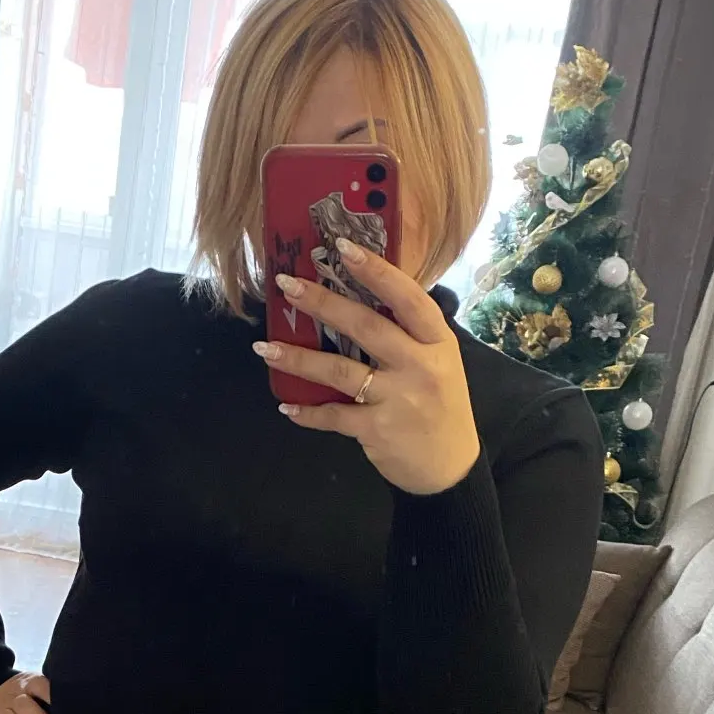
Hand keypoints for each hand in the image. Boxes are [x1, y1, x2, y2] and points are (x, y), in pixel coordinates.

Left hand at [255, 242, 480, 495]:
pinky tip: (286, 406)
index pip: (407, 297)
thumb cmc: (438, 405)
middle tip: (287, 287)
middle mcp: (420, 366)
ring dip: (297, 358)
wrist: (449, 466)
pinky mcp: (378, 430)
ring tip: (264, 347)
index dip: (376, 271)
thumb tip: (357, 295)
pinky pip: (333, 416)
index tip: (342, 247)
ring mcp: (399, 399)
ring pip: (339, 371)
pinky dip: (307, 412)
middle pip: (365, 327)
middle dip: (322, 304)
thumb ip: (407, 334)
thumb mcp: (438, 362)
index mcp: (437, 342)